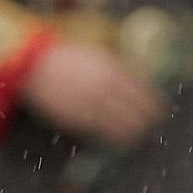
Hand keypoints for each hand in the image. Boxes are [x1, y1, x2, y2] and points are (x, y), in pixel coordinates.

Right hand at [19, 40, 168, 147]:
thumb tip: (137, 78)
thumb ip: (117, 65)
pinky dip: (114, 137)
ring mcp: (92, 105)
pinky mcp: (78, 119)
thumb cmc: (64, 56)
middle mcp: (106, 88)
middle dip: (147, 121)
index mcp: (112, 69)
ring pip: (123, 125)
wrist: (33, 65)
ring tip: (137, 136)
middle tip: (150, 126)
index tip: (159, 110)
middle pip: (137, 110)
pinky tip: (119, 140)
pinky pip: (103, 132)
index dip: (154, 103)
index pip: (144, 91)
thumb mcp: (96, 52)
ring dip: (133, 133)